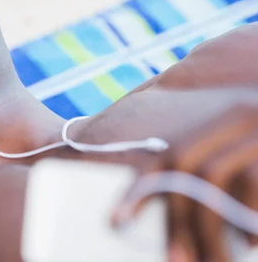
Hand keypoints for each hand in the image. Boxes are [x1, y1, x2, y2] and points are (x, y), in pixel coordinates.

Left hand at [112, 101, 257, 261]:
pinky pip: (254, 180)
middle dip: (176, 217)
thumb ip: (214, 182)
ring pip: (213, 175)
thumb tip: (178, 228)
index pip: (168, 152)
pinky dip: (250, 219)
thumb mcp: (247, 158)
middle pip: (185, 165)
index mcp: (219, 119)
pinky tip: (253, 246)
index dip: (138, 187)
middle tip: (175, 261)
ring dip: (210, 228)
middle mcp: (236, 114)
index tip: (116, 222)